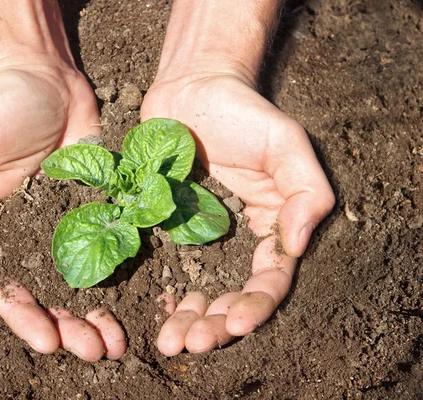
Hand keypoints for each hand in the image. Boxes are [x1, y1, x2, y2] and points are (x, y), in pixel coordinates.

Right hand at [0, 62, 125, 360]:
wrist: (46, 78)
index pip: (7, 286)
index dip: (25, 319)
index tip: (49, 343)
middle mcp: (35, 238)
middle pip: (52, 295)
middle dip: (71, 328)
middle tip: (97, 352)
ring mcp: (73, 226)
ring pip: (88, 283)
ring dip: (101, 315)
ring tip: (119, 342)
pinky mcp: (105, 209)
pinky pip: (118, 248)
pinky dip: (129, 277)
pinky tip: (145, 300)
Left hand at [142, 69, 334, 355]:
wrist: (191, 88)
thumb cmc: (243, 112)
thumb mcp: (286, 144)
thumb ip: (304, 191)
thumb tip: (299, 245)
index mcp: (271, 225)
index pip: (270, 279)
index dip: (255, 307)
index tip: (234, 324)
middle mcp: (237, 239)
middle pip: (229, 295)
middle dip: (212, 324)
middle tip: (188, 344)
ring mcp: (199, 235)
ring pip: (197, 289)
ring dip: (187, 318)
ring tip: (169, 340)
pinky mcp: (165, 224)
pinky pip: (164, 266)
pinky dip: (161, 290)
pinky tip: (151, 306)